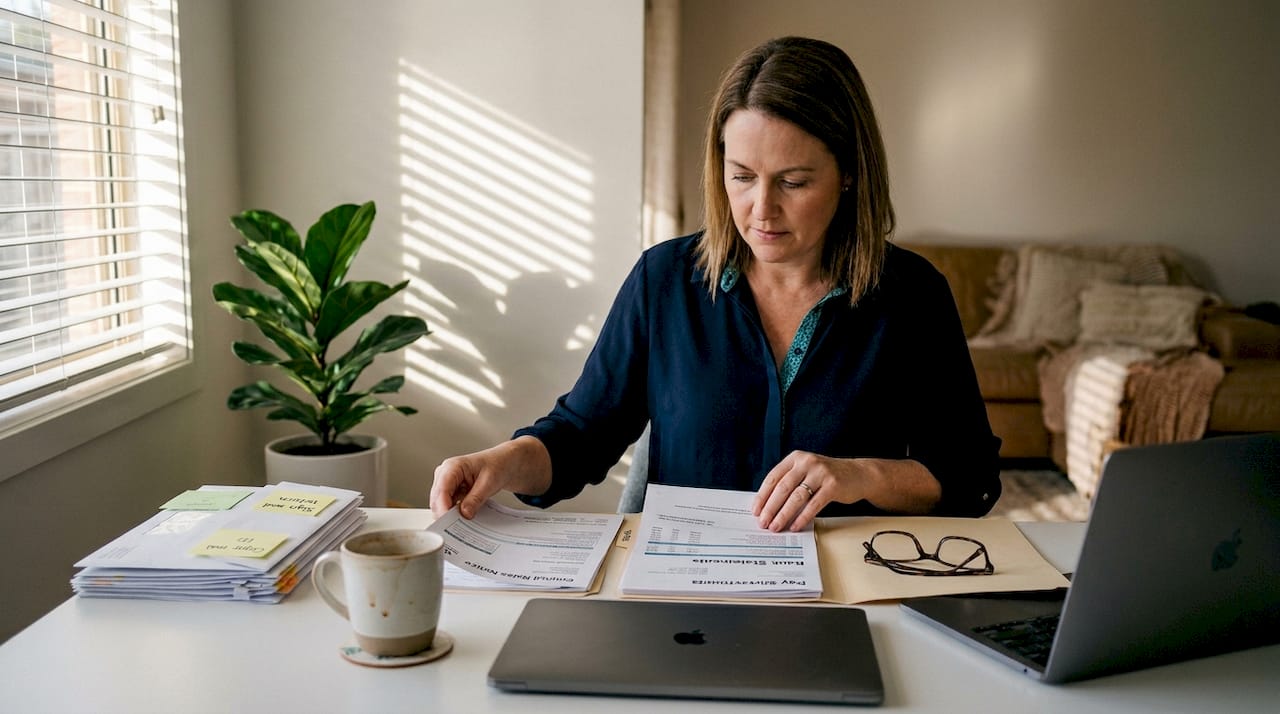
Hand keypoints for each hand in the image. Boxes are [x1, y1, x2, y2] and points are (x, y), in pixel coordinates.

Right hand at [429, 436, 550, 518]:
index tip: (450, 523)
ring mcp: (446, 484)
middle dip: (446, 515)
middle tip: (460, 527)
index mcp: (452, 467)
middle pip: (437, 500)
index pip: (441, 490)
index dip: (444, 508)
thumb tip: (464, 513)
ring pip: (440, 506)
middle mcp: (445, 474)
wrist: (504, 463)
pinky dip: (455, 514)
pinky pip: (448, 507)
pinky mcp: (451, 492)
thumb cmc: (497, 465)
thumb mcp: (490, 482)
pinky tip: (465, 517)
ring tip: (465, 522)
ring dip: (450, 516)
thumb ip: (476, 498)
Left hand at [752, 450, 866, 531]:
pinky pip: (813, 505)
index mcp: (796, 458)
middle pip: (782, 488)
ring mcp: (820, 473)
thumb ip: (789, 483)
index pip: (773, 477)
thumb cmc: (827, 476)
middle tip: (763, 522)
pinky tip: (796, 526)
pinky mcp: (833, 485)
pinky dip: (802, 517)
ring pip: (796, 497)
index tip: (756, 510)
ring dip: (784, 515)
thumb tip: (768, 506)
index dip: (763, 495)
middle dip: (770, 508)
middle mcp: (807, 462)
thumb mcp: (806, 472)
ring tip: (776, 526)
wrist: (858, 474)